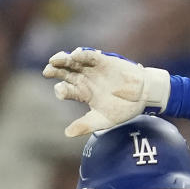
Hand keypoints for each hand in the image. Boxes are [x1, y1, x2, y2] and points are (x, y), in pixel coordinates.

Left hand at [43, 47, 169, 137]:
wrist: (142, 97)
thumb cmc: (122, 109)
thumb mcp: (103, 120)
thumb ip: (85, 125)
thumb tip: (67, 133)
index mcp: (82, 93)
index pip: (66, 90)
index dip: (60, 90)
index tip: (61, 91)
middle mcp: (84, 79)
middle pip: (65, 72)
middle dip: (55, 70)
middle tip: (47, 71)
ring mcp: (93, 69)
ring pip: (74, 62)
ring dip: (64, 59)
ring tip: (56, 60)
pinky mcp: (103, 61)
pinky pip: (90, 56)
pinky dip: (83, 54)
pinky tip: (75, 54)